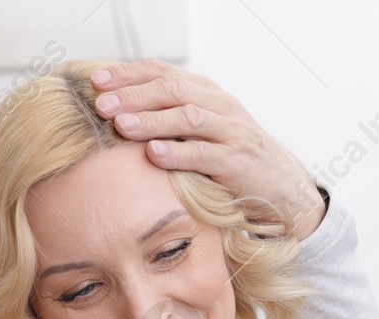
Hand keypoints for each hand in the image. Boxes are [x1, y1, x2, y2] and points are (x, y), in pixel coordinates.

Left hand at [90, 59, 325, 238]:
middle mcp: (219, 106)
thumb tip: (118, 114)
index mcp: (207, 93)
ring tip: (120, 124)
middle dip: (134, 95)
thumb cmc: (233, 159)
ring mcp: (230, 132)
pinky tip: (153, 153)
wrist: (282, 186)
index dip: (129, 74)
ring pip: (188, 117)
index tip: (96, 81)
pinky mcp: (237, 163)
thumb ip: (169, 120)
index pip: (163, 73)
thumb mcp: (201, 132)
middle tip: (101, 104)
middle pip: (172, 90)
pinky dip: (178, 152)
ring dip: (151, 120)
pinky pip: (204, 154)